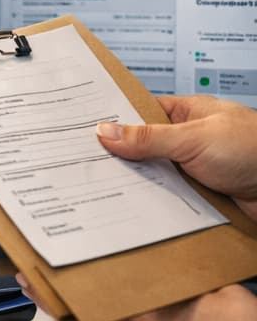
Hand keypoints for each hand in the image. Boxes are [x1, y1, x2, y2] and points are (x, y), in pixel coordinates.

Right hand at [96, 95, 256, 220]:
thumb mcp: (193, 139)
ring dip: (136, 184)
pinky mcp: (199, 196)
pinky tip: (130, 207)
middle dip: (118, 157)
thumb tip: (105, 130)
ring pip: (153, 175)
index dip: (113, 120)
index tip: (81, 130)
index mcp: (188, 114)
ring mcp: (194, 169)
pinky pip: (166, 199)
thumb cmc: (255, 150)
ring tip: (99, 188)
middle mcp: (189, 140)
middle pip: (142, 147)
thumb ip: (147, 138)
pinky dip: (152, 204)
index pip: (140, 112)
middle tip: (82, 164)